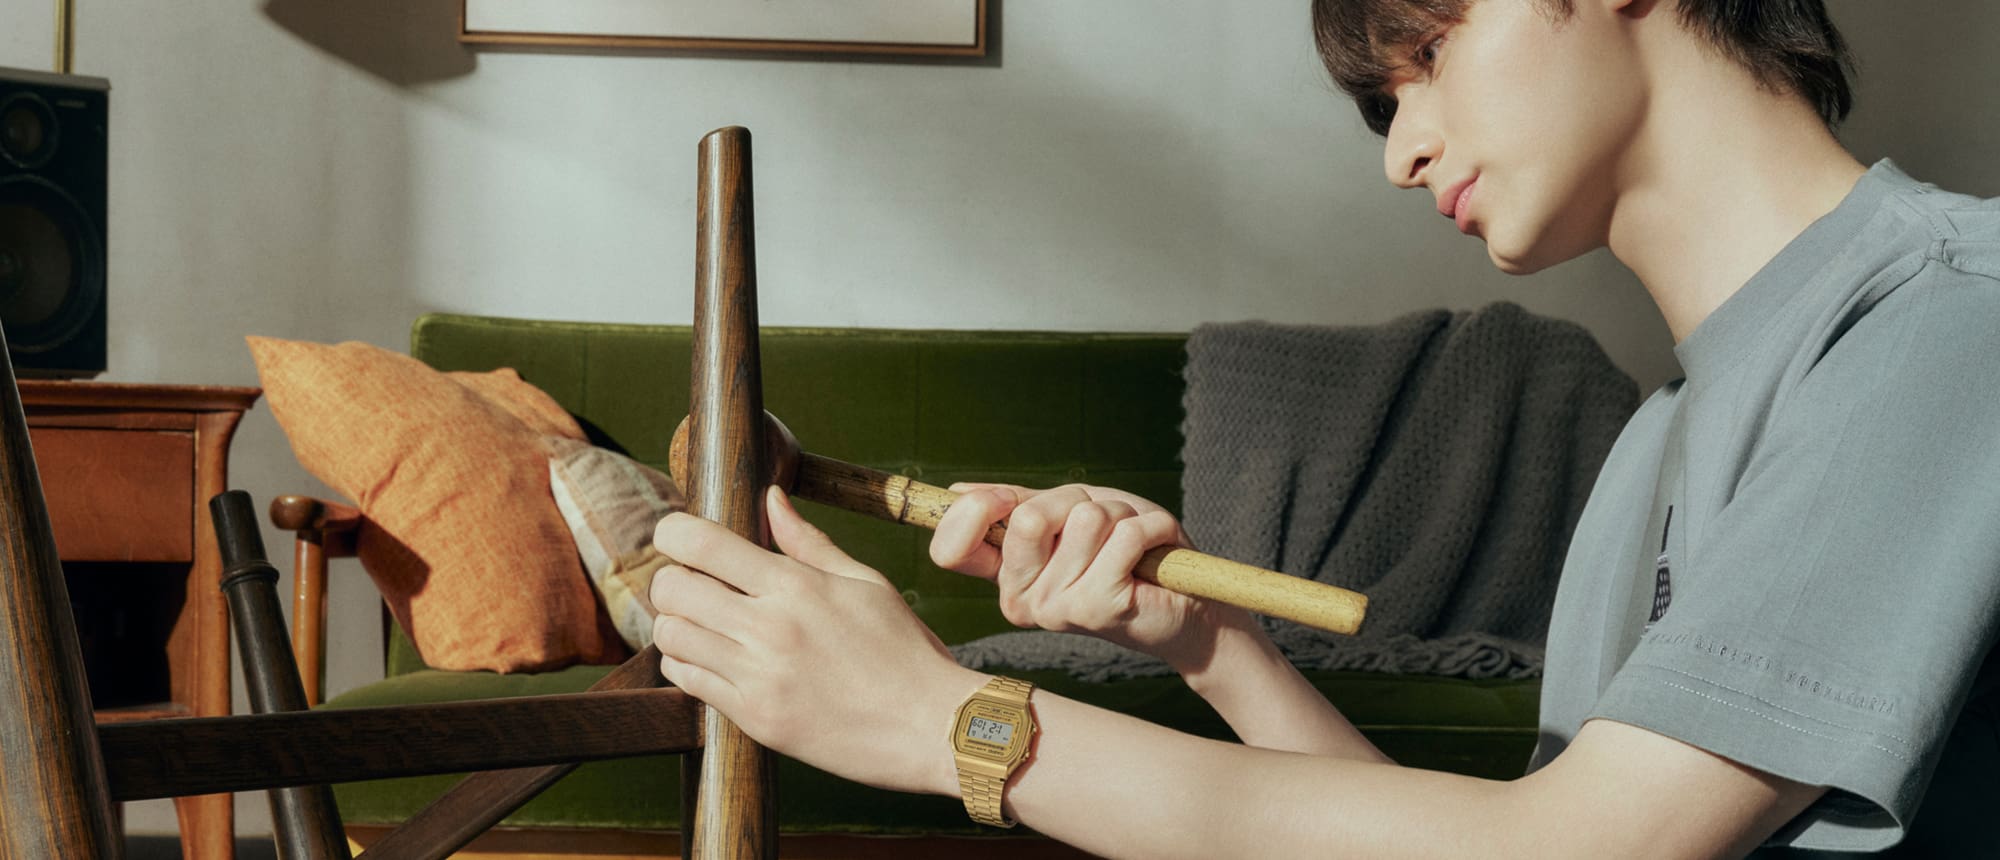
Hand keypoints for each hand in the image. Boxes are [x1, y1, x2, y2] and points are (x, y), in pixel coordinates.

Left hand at [651, 486, 982, 795]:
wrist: (931, 726)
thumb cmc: (905, 651)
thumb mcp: (864, 583)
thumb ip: (808, 542)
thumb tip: (771, 497)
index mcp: (797, 586)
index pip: (702, 543)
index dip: (673, 532)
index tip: (674, 535)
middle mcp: (770, 628)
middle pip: (672, 589)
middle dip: (671, 580)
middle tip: (690, 584)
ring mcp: (759, 677)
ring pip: (672, 636)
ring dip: (677, 624)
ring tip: (702, 624)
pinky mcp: (755, 719)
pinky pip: (688, 683)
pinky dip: (686, 666)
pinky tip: (711, 660)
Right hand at [930, 483, 1252, 670]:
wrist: (1188, 603)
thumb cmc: (1127, 553)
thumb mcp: (1068, 514)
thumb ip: (1018, 504)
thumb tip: (956, 490)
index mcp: (1005, 578)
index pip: (951, 550)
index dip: (974, 510)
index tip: (1007, 499)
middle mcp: (1020, 602)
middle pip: (1029, 517)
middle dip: (1078, 501)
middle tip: (1102, 527)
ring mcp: (1056, 610)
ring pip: (1084, 520)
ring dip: (1121, 516)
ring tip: (1131, 546)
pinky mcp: (1099, 608)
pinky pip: (1123, 536)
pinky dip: (1150, 528)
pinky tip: (1152, 555)